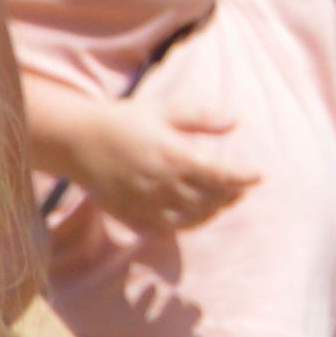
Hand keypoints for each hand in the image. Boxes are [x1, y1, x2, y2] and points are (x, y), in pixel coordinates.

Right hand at [69, 97, 253, 236]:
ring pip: (192, 216)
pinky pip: (166, 226)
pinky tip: (193, 215)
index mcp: (176, 156)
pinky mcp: (133, 211)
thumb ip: (201, 117)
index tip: (258, 174)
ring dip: (212, 211)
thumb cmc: (122, 121)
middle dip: (232, 195)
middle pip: (211, 199)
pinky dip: (186, 223)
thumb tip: (234, 122)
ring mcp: (148, 201)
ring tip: (220, 202)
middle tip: (241, 187)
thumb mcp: (164, 110)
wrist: (77, 141)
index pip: (222, 174)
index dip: (245, 177)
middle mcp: (165, 183)